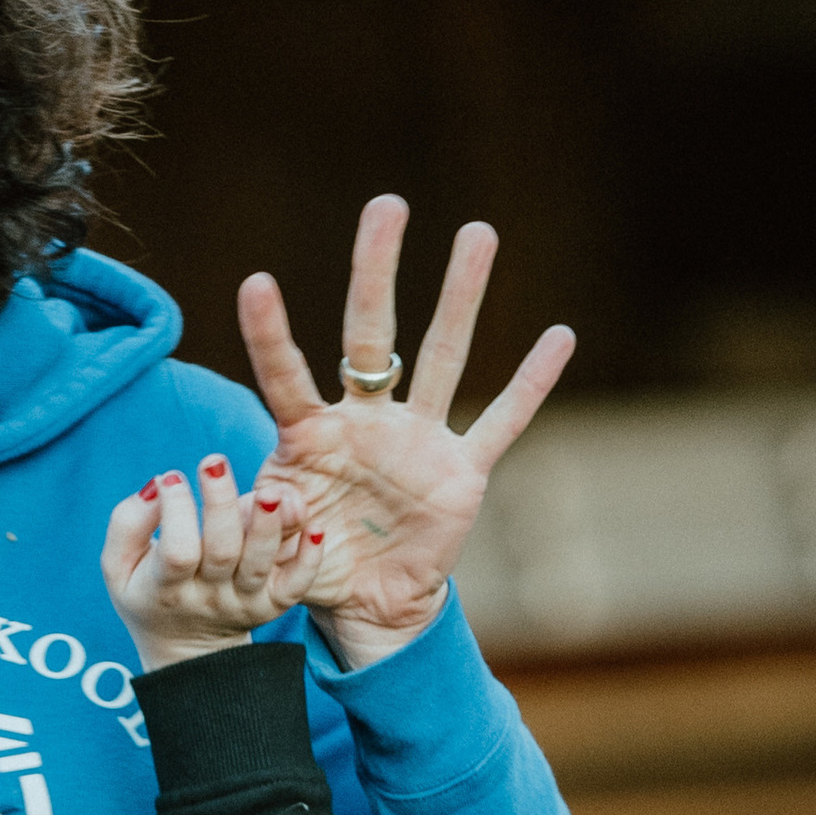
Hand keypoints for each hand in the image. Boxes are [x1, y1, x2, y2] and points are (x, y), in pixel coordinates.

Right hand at [99, 457, 316, 671]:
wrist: (187, 651)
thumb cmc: (148, 591)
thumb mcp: (118, 567)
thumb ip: (127, 523)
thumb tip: (160, 486)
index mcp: (167, 588)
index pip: (177, 551)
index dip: (175, 512)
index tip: (171, 477)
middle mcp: (208, 597)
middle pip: (222, 552)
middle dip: (220, 503)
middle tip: (215, 460)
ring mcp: (244, 602)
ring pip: (260, 565)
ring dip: (269, 527)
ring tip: (272, 490)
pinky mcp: (272, 604)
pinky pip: (296, 586)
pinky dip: (309, 559)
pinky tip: (314, 527)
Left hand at [237, 198, 573, 669]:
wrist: (366, 609)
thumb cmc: (311, 566)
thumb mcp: (271, 546)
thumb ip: (259, 517)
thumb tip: (256, 492)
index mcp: (311, 436)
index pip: (287, 375)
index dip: (271, 335)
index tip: (256, 282)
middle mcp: (366, 421)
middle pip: (371, 332)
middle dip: (377, 269)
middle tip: (387, 205)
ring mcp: (417, 441)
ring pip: (443, 356)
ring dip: (462, 296)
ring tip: (478, 232)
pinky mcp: (461, 473)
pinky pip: (501, 423)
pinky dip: (530, 385)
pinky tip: (559, 336)